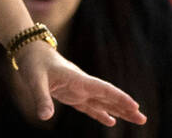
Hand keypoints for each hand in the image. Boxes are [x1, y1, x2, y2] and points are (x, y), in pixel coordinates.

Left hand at [13, 40, 146, 126]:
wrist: (29, 51)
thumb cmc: (33, 63)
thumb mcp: (34, 80)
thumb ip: (41, 98)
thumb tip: (45, 117)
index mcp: (77, 79)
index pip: (103, 89)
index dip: (118, 97)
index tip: (135, 105)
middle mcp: (82, 85)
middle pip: (108, 97)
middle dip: (125, 107)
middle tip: (143, 118)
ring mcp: (77, 90)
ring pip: (102, 103)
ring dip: (118, 111)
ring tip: (136, 120)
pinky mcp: (71, 94)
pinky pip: (89, 106)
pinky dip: (100, 114)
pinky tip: (111, 121)